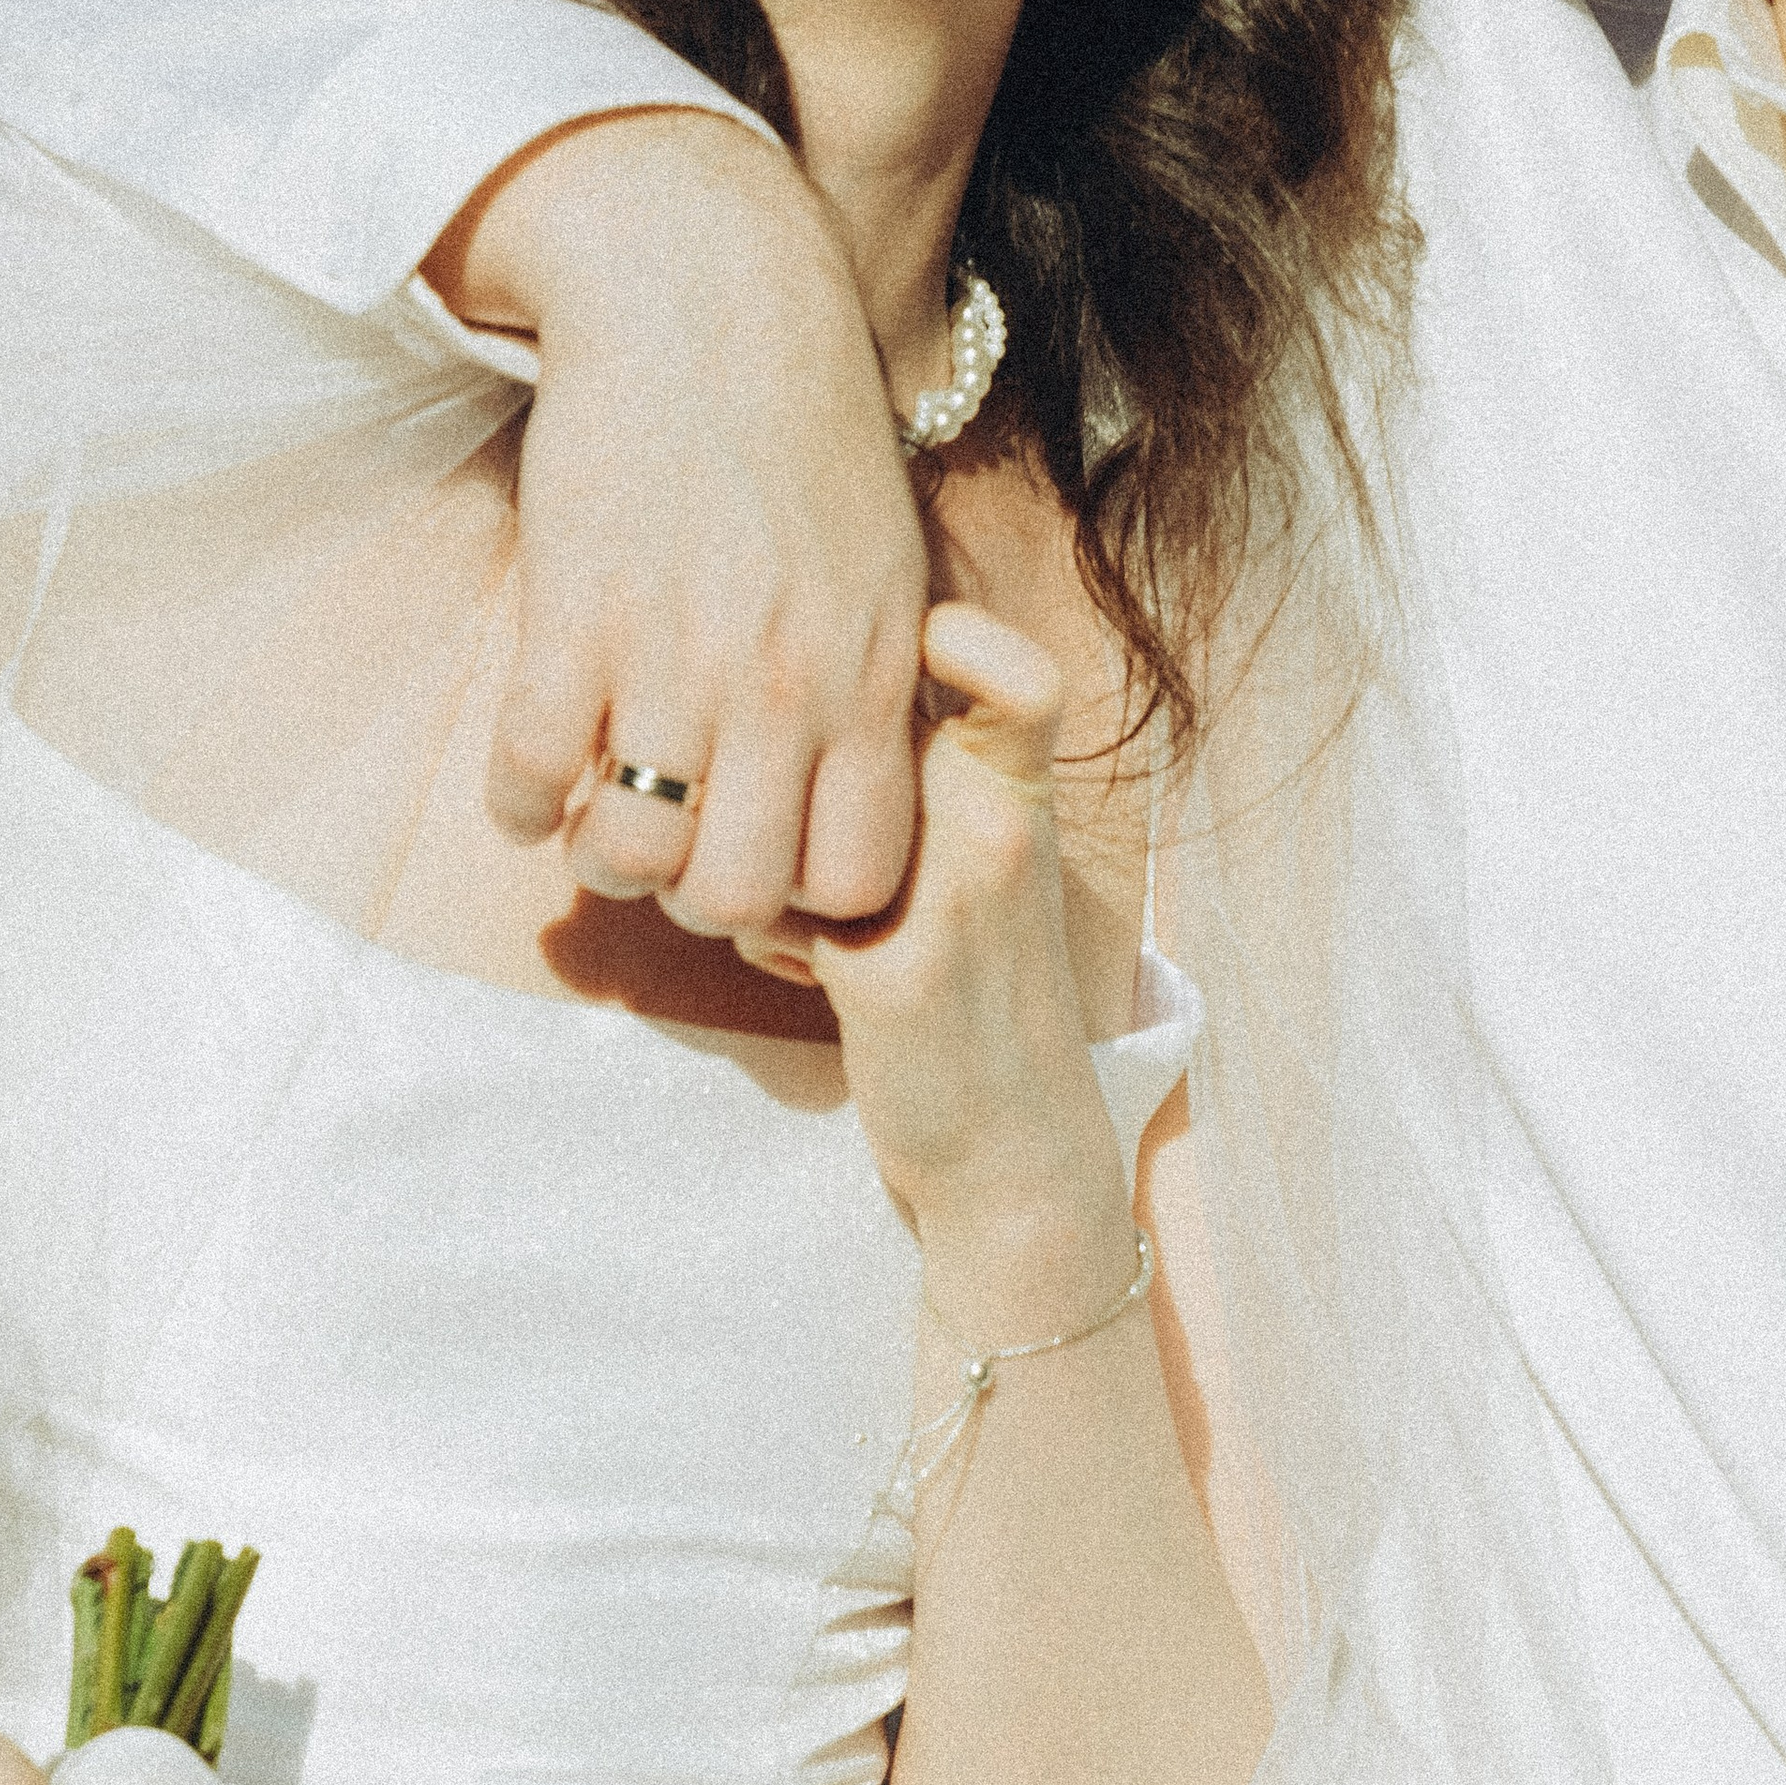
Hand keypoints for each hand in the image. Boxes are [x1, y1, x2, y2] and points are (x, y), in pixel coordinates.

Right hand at [427, 111, 927, 936]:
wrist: (707, 296)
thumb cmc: (806, 435)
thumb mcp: (888, 568)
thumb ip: (881, 689)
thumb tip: (866, 799)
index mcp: (869, 678)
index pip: (854, 880)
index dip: (803, 900)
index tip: (767, 858)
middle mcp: (782, 684)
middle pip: (734, 898)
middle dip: (695, 897)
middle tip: (676, 846)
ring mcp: (675, 654)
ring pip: (630, 855)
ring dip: (603, 855)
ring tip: (602, 813)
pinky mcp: (572, 615)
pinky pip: (530, 778)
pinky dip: (521, 802)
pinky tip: (535, 771)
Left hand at [771, 605, 1134, 1270]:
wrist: (1016, 1146)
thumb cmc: (981, 987)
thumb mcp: (982, 860)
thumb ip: (927, 775)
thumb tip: (822, 691)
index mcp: (1023, 797)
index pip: (1018, 677)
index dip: (962, 638)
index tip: (903, 658)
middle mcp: (996, 833)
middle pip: (862, 721)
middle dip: (789, 749)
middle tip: (783, 801)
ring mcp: (944, 902)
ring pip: (788, 813)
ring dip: (763, 850)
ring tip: (799, 909)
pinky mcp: (884, 974)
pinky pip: (764, 906)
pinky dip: (762, 933)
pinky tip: (805, 970)